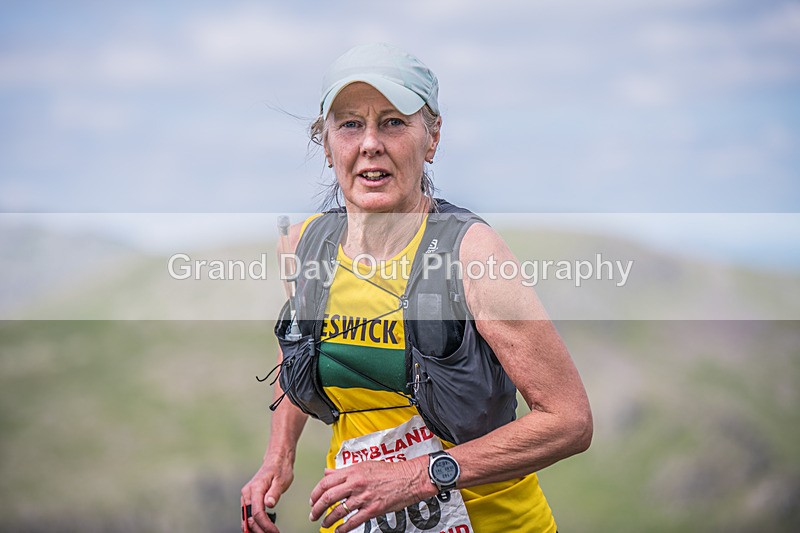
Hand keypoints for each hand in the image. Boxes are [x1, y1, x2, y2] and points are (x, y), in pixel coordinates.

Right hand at [241, 457, 292, 532]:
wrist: (276, 459)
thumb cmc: (280, 469)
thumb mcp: (281, 480)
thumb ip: (274, 493)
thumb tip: (269, 504)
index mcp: (255, 489)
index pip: (257, 513)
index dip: (265, 526)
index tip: (275, 532)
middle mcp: (247, 493)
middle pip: (250, 518)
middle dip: (260, 530)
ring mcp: (247, 496)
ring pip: (247, 518)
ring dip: (255, 529)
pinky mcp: (249, 498)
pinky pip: (248, 514)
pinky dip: (254, 523)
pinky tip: (261, 528)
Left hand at [309, 458, 432, 532]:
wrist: (409, 478)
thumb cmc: (389, 471)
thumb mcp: (364, 465)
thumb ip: (343, 470)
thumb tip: (327, 472)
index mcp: (353, 471)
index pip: (326, 482)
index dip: (316, 493)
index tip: (313, 500)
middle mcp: (356, 483)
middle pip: (328, 497)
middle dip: (317, 508)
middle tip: (313, 514)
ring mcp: (364, 497)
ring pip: (338, 511)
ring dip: (328, 520)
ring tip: (324, 523)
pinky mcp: (372, 509)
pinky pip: (353, 521)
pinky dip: (343, 528)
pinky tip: (339, 530)